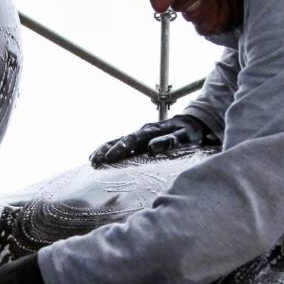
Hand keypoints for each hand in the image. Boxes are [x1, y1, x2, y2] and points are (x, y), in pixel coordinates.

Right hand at [89, 114, 212, 166]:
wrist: (191, 122)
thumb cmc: (189, 133)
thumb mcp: (185, 137)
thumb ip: (170, 141)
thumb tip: (152, 148)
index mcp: (152, 131)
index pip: (132, 140)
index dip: (120, 148)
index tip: (109, 158)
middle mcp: (142, 131)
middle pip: (120, 139)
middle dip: (106, 150)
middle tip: (95, 161)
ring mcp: (139, 135)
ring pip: (117, 140)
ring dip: (104, 149)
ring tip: (92, 160)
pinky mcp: (139, 139)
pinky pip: (120, 143)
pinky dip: (109, 148)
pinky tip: (99, 156)